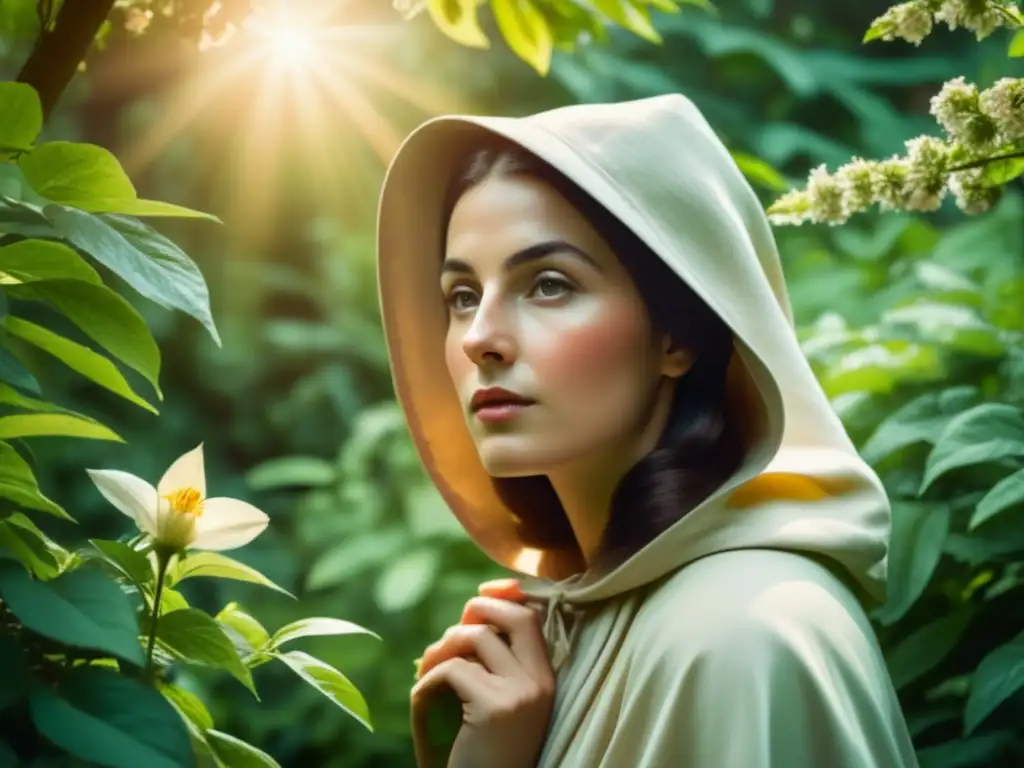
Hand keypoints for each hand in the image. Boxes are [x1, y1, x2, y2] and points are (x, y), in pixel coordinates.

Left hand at [411, 580, 553, 767]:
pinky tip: (423, 701)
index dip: (505, 595)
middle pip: (515, 616)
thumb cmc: (479, 750)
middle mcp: (540, 682)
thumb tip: (473, 611)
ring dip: (440, 648)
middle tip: (450, 632)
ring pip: (476, 638)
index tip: (481, 592)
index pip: (532, 618)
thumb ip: (489, 659)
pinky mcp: (496, 707)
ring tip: (426, 672)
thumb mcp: (493, 700)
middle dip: (479, 608)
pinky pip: (451, 669)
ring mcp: (521, 693)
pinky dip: (427, 682)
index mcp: (546, 679)